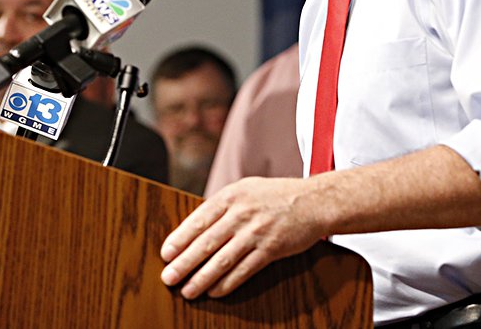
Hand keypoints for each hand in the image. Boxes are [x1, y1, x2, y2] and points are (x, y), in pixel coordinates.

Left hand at [159, 176, 324, 298]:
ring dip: (202, 278)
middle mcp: (242, 213)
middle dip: (184, 263)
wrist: (315, 200)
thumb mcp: (247, 189)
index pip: (199, 219)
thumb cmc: (276, 195)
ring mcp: (257, 231)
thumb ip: (223, 206)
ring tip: (187, 291)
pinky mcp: (271, 249)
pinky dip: (227, 283)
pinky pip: (244, 269)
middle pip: (206, 242)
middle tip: (168, 278)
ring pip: (222, 260)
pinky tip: (215, 291)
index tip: (166, 254)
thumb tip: (195, 228)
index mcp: (232, 195)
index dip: (180, 238)